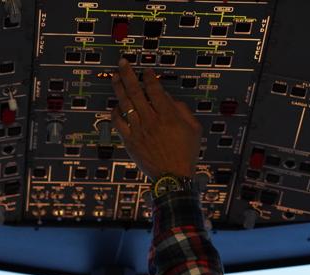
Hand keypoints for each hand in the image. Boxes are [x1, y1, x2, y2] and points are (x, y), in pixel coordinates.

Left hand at [110, 60, 201, 181]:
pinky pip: (118, 123)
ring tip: (115, 77)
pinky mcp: (130, 141)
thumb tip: (169, 98)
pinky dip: (115, 113)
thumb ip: (182, 110)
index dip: (149, 77)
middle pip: (136, 92)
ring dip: (119, 88)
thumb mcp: (194, 129)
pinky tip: (115, 106)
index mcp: (168, 116)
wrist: (173, 177)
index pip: (155, 89)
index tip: (146, 70)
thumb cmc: (185, 154)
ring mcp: (139, 131)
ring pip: (125, 104)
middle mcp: (151, 120)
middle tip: (122, 63)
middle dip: (128, 74)